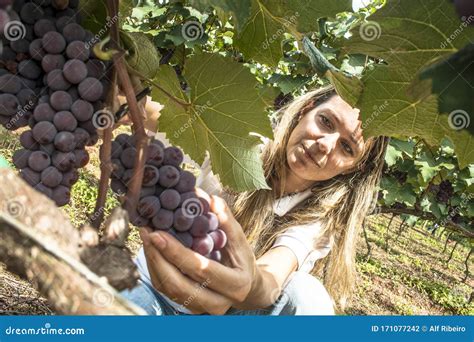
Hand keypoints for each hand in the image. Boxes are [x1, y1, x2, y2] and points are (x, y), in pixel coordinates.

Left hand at [142, 194, 256, 313]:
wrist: (246, 288)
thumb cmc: (242, 261)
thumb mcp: (240, 241)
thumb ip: (226, 222)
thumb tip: (212, 199)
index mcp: (235, 285)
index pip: (201, 269)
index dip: (177, 252)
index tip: (158, 233)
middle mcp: (218, 303)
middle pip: (178, 284)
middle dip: (158, 258)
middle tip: (147, 232)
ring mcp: (201, 308)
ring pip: (168, 288)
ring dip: (153, 262)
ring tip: (146, 237)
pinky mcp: (188, 307)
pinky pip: (165, 289)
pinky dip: (155, 268)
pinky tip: (151, 249)